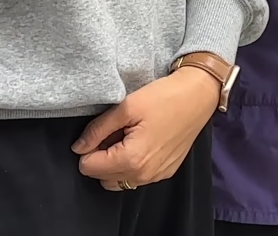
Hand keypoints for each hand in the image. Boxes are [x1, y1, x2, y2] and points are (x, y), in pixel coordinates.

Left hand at [72, 67, 219, 188]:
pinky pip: (138, 177)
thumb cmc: (164, 97)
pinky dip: (133, 164)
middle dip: (101, 157)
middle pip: (102, 177)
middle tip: (114, 132)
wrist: (199, 95)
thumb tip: (78, 147)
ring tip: (127, 138)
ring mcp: (157, 176)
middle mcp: (144, 175)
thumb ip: (97, 130)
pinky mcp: (167, 172)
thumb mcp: (125, 107)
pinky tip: (143, 141)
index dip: (88, 147)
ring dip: (116, 164)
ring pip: (119, 181)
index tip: (101, 131)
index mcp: (131, 159)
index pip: (89, 167)